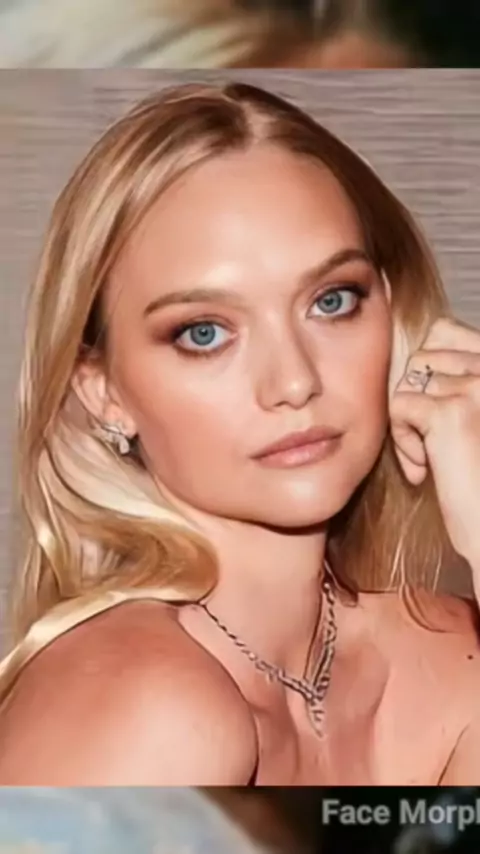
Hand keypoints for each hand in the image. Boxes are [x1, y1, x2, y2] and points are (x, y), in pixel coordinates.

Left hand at [389, 317, 479, 592]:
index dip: (429, 368)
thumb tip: (418, 367)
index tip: (435, 414)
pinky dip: (404, 442)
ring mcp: (476, 386)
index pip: (446, 330)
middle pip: (421, 356)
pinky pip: (399, 407)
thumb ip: (460, 387)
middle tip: (433, 443)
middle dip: (418, 400)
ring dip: (409, 426)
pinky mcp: (450, 413)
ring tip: (433, 461)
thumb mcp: (474, 421)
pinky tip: (425, 469)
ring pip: (406, 384)